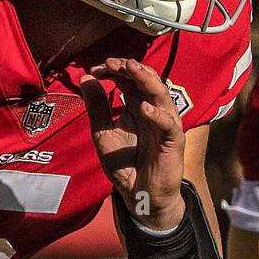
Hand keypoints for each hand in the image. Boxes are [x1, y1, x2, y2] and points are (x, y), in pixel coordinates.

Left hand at [80, 57, 185, 231]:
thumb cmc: (125, 165)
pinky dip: (158, 115)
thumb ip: (97, 108)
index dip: (113, 70)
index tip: (95, 70)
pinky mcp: (173, 141)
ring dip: (146, 80)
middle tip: (112, 63)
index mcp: (137, 106)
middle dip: (129, 68)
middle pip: (146, 80)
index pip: (128, 79)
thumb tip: (85, 78)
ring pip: (161, 95)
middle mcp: (153, 110)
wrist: (139, 195)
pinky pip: (168, 124)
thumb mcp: (103, 134)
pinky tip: (144, 108)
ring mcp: (165, 123)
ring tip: (131, 69)